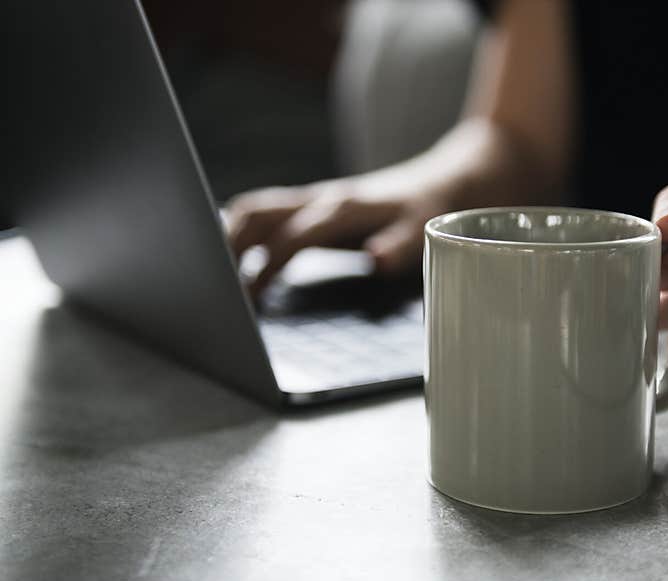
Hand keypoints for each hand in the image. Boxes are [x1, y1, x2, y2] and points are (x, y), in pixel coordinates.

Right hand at [225, 172, 448, 295]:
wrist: (445, 180)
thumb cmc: (430, 209)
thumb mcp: (424, 230)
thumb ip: (399, 245)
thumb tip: (374, 260)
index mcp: (344, 209)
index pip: (293, 237)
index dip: (267, 266)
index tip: (245, 297)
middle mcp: (322, 199)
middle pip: (258, 213)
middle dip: (228, 244)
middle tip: (207, 283)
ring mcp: (315, 199)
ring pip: (257, 209)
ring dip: (229, 234)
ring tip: (208, 272)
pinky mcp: (314, 205)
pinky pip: (268, 212)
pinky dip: (244, 231)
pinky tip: (232, 256)